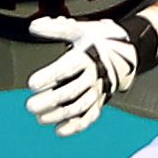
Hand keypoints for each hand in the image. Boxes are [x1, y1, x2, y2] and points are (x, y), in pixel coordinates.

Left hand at [26, 14, 143, 136]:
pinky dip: (76, 126)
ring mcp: (98, 90)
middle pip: (70, 92)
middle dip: (49, 101)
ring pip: (79, 107)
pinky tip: (59, 130)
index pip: (66, 69)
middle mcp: (94, 75)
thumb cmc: (98, 40)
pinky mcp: (101, 101)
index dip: (48, 77)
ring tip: (40, 118)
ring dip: (59, 115)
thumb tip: (32, 27)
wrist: (127, 52)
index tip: (31, 84)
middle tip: (30, 106)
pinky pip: (90, 116)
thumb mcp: (79, 30)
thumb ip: (55, 29)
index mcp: (86, 57)